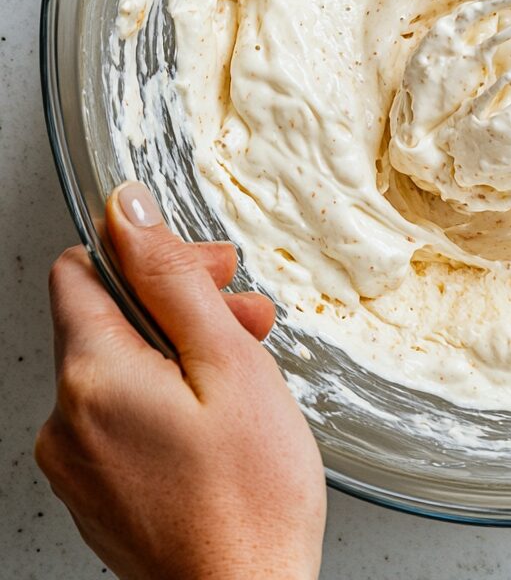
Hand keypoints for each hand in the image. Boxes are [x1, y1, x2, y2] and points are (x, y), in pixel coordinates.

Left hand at [34, 183, 326, 579]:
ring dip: (182, 351)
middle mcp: (65, 419)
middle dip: (181, 304)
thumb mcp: (227, 361)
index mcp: (92, 376)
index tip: (206, 269)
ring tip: (245, 371)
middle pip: (109, 318)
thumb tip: (127, 210)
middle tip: (246, 319)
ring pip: (120, 366)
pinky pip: (121, 414)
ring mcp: (76, 461)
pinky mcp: (95, 489)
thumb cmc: (251, 495)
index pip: (82, 269)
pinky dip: (168, 397)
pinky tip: (219, 414)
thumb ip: (170, 278)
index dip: (150, 255)